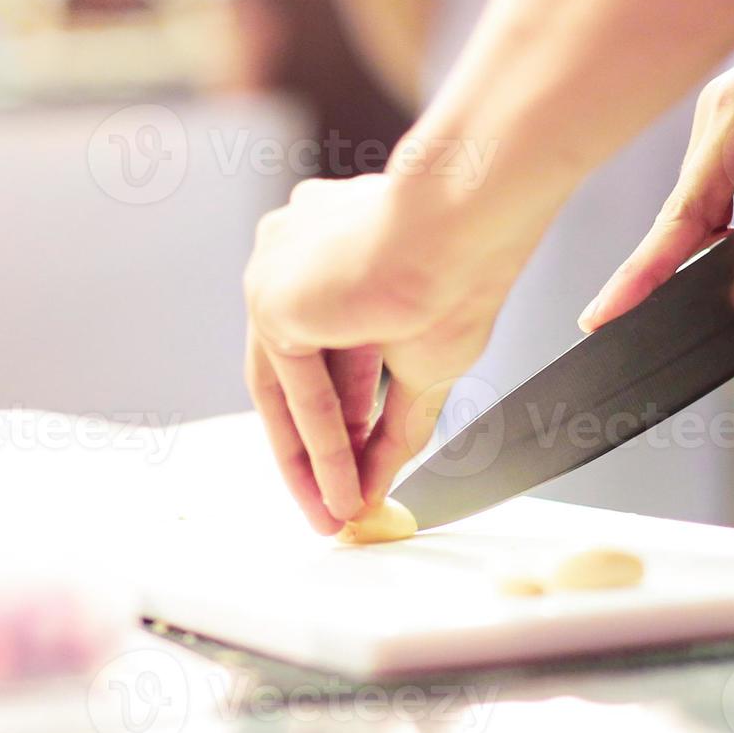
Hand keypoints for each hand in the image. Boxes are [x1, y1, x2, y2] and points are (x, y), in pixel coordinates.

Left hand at [243, 174, 511, 533]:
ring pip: (291, 386)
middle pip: (295, 374)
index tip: (354, 469)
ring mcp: (277, 272)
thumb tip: (385, 478)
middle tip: (335, 503)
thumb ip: (397, 421)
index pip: (319, 352)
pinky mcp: (271, 297)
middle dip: (318, 449)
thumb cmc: (462, 263)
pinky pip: (296, 389)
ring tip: (339, 509)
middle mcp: (294, 257)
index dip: (340, 418)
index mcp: (328, 250)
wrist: (462, 224)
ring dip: (317, 456)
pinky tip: (343, 485)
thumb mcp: (427, 363)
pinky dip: (320, 443)